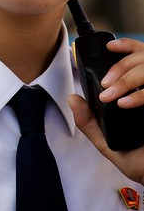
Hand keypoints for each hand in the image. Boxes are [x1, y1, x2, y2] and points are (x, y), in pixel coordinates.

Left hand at [69, 48, 143, 186]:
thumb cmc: (141, 163)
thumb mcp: (109, 144)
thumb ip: (90, 123)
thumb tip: (73, 99)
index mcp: (141, 96)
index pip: (139, 59)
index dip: (127, 47)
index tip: (110, 48)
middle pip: (142, 60)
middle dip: (121, 68)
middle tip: (106, 84)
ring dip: (126, 79)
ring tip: (111, 97)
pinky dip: (139, 96)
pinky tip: (124, 104)